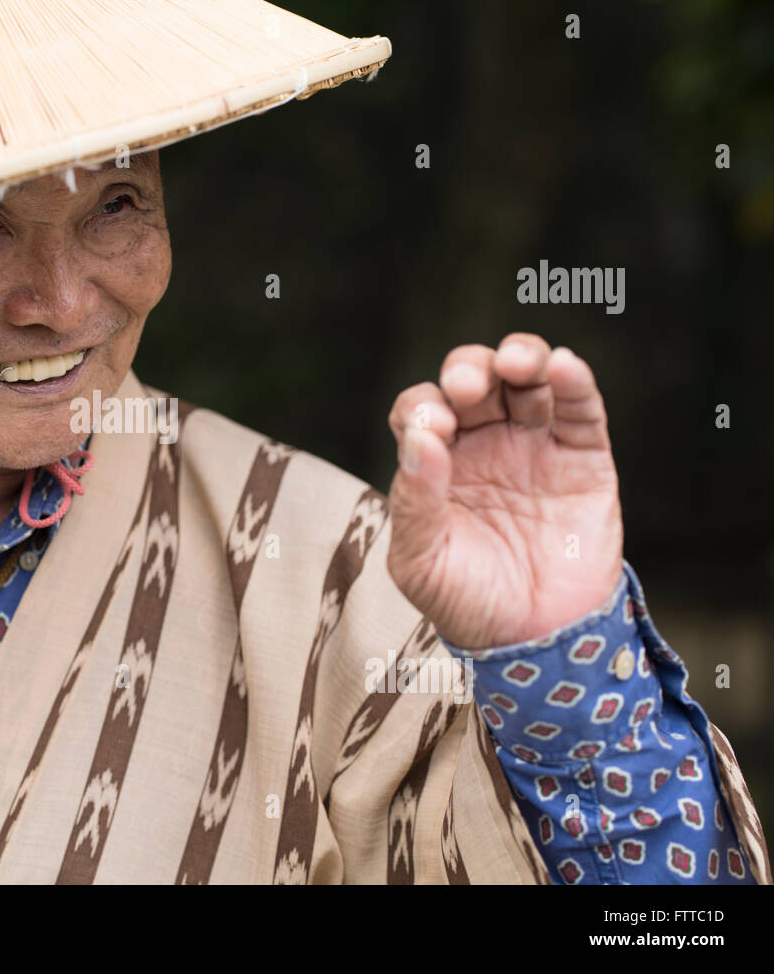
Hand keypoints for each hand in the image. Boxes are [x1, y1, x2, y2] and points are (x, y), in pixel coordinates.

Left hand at [385, 333, 622, 649]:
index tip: (434, 427)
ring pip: (527, 380)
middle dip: (468, 370)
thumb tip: (420, 436)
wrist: (537, 640)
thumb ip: (413, 501)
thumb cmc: (466, 601)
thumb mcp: (422, 561)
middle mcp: (483, 443)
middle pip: (472, 380)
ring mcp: (535, 446)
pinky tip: (563, 366)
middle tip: (466, 387)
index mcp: (436, 462)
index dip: (424, 407)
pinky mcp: (584, 458)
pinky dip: (574, 381)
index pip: (422, 409)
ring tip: (517, 361)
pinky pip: (580, 409)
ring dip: (521, 357)